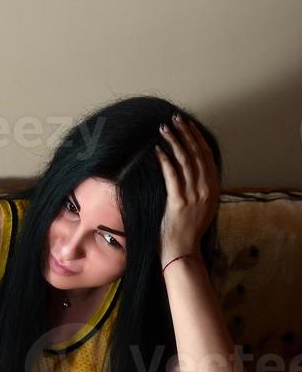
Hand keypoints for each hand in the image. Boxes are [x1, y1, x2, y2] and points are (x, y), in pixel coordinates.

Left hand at [154, 114, 220, 264]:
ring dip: (174, 141)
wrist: (183, 252)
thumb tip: (191, 171)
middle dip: (185, 133)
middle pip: (197, 153)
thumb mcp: (201, 208)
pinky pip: (172, 175)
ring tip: (163, 129)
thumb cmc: (186, 232)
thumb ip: (199, 189)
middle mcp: (207, 190)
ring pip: (185, 161)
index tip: (187, 125)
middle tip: (174, 119)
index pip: (207, 156)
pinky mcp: (179, 202)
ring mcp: (194, 196)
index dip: (197, 138)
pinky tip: (157, 149)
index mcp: (214, 189)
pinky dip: (165, 160)